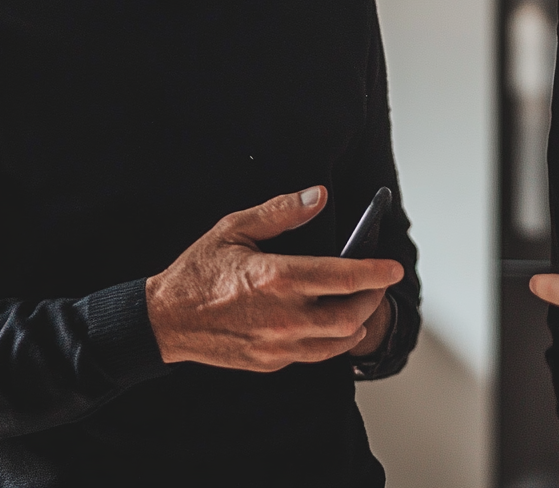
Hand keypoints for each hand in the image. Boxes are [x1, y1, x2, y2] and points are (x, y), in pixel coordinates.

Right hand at [145, 187, 403, 371]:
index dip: (375, 271)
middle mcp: (281, 316)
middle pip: (350, 314)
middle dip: (373, 296)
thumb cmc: (199, 270)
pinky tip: (334, 323)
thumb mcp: (236, 228)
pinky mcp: (270, 361)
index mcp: (276, 277)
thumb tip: (319, 196)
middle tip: (379, 281)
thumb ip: (282, 211)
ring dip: (357, 320)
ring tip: (361, 300)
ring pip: (337, 341)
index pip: (343, 277)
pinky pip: (316, 354)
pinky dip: (334, 339)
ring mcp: (276, 344)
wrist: (165, 321)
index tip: (393, 266)